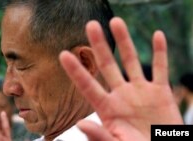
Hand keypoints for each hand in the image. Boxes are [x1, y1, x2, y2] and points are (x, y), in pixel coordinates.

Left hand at [59, 17, 182, 140]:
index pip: (87, 85)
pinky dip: (160, 53)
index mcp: (107, 109)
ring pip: (130, 61)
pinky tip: (157, 36)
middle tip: (90, 25)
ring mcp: (140, 92)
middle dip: (99, 45)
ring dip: (125, 41)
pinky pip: (160, 69)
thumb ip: (100, 136)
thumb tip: (80, 123)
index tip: (63, 54)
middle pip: (108, 65)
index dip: (75, 71)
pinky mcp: (160, 93)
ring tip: (116, 21)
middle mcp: (121, 95)